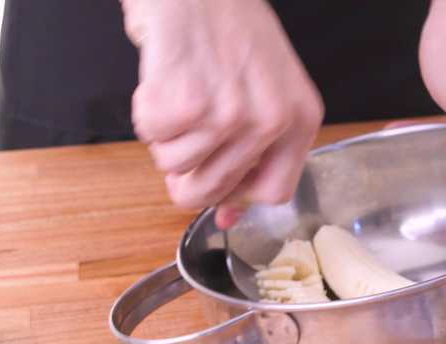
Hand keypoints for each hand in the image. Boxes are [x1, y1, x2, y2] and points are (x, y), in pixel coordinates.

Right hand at [121, 0, 323, 228]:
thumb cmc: (228, 26)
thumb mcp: (267, 87)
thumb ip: (255, 153)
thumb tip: (226, 216)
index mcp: (299, 119)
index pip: (273, 193)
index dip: (237, 195)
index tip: (218, 185)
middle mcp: (270, 122)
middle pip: (214, 190)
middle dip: (188, 168)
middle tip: (185, 130)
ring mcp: (229, 114)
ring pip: (175, 167)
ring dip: (166, 135)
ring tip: (181, 89)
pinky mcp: (186, 104)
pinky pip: (150, 138)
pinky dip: (146, 111)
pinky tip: (164, 79)